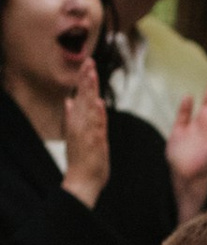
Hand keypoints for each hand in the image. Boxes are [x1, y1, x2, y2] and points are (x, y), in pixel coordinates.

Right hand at [59, 52, 110, 206]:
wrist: (81, 183)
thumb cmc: (81, 160)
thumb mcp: (75, 135)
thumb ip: (72, 118)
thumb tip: (68, 101)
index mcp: (78, 122)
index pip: (81, 97)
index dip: (84, 80)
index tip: (87, 63)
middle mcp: (80, 125)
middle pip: (84, 98)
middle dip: (86, 79)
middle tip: (88, 61)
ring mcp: (87, 134)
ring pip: (89, 108)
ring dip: (90, 91)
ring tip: (92, 74)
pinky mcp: (94, 144)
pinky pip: (96, 127)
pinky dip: (97, 116)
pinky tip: (99, 103)